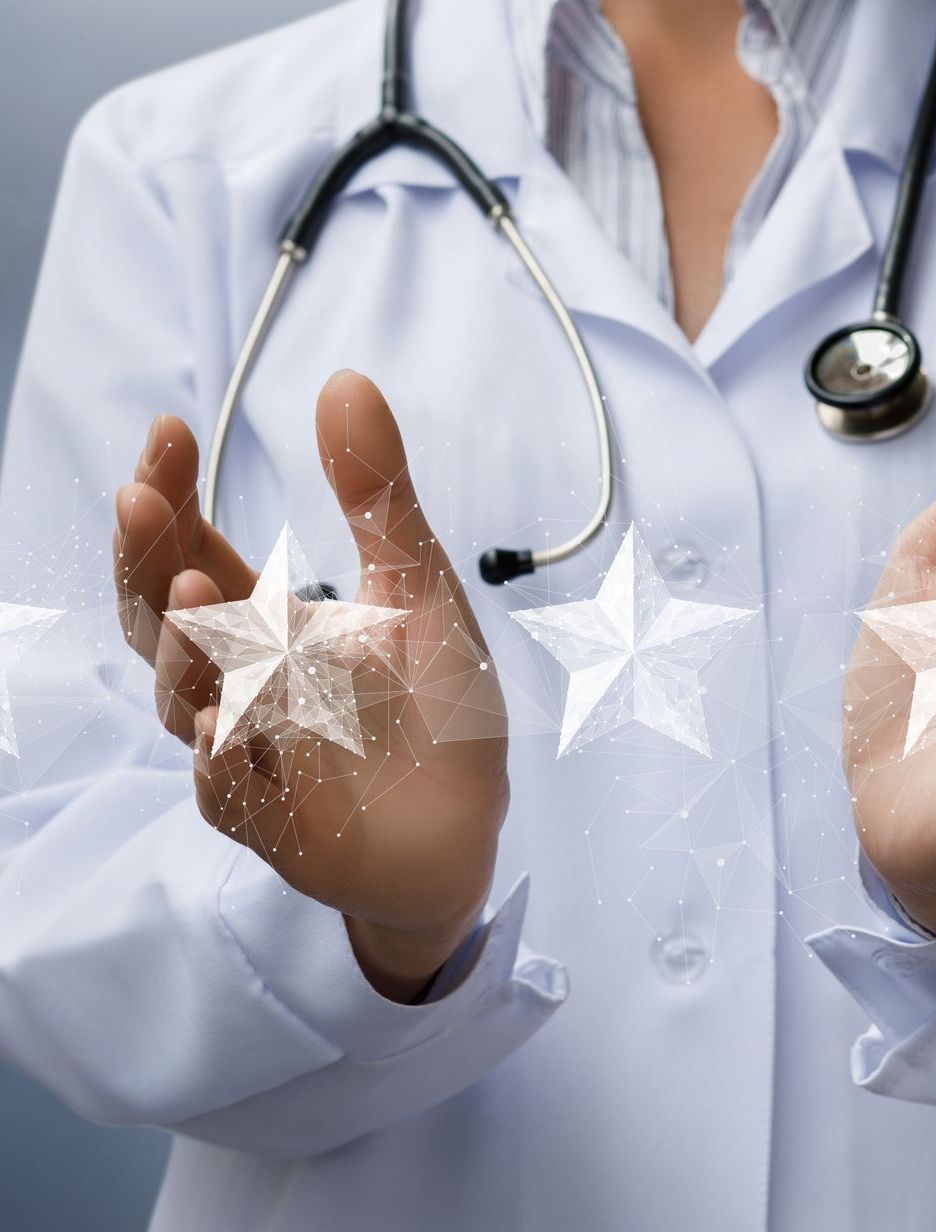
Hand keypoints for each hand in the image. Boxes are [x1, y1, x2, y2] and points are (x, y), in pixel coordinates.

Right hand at [114, 371, 508, 999]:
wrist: (469, 821)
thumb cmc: (436, 706)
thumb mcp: (418, 590)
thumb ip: (377, 499)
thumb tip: (346, 378)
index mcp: (264, 624)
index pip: (190, 551)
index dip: (170, 494)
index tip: (169, 430)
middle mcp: (239, 684)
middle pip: (161, 618)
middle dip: (147, 559)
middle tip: (142, 494)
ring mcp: (252, 755)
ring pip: (185, 705)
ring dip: (186, 654)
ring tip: (201, 597)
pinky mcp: (277, 824)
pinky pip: (232, 796)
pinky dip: (225, 764)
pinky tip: (227, 728)